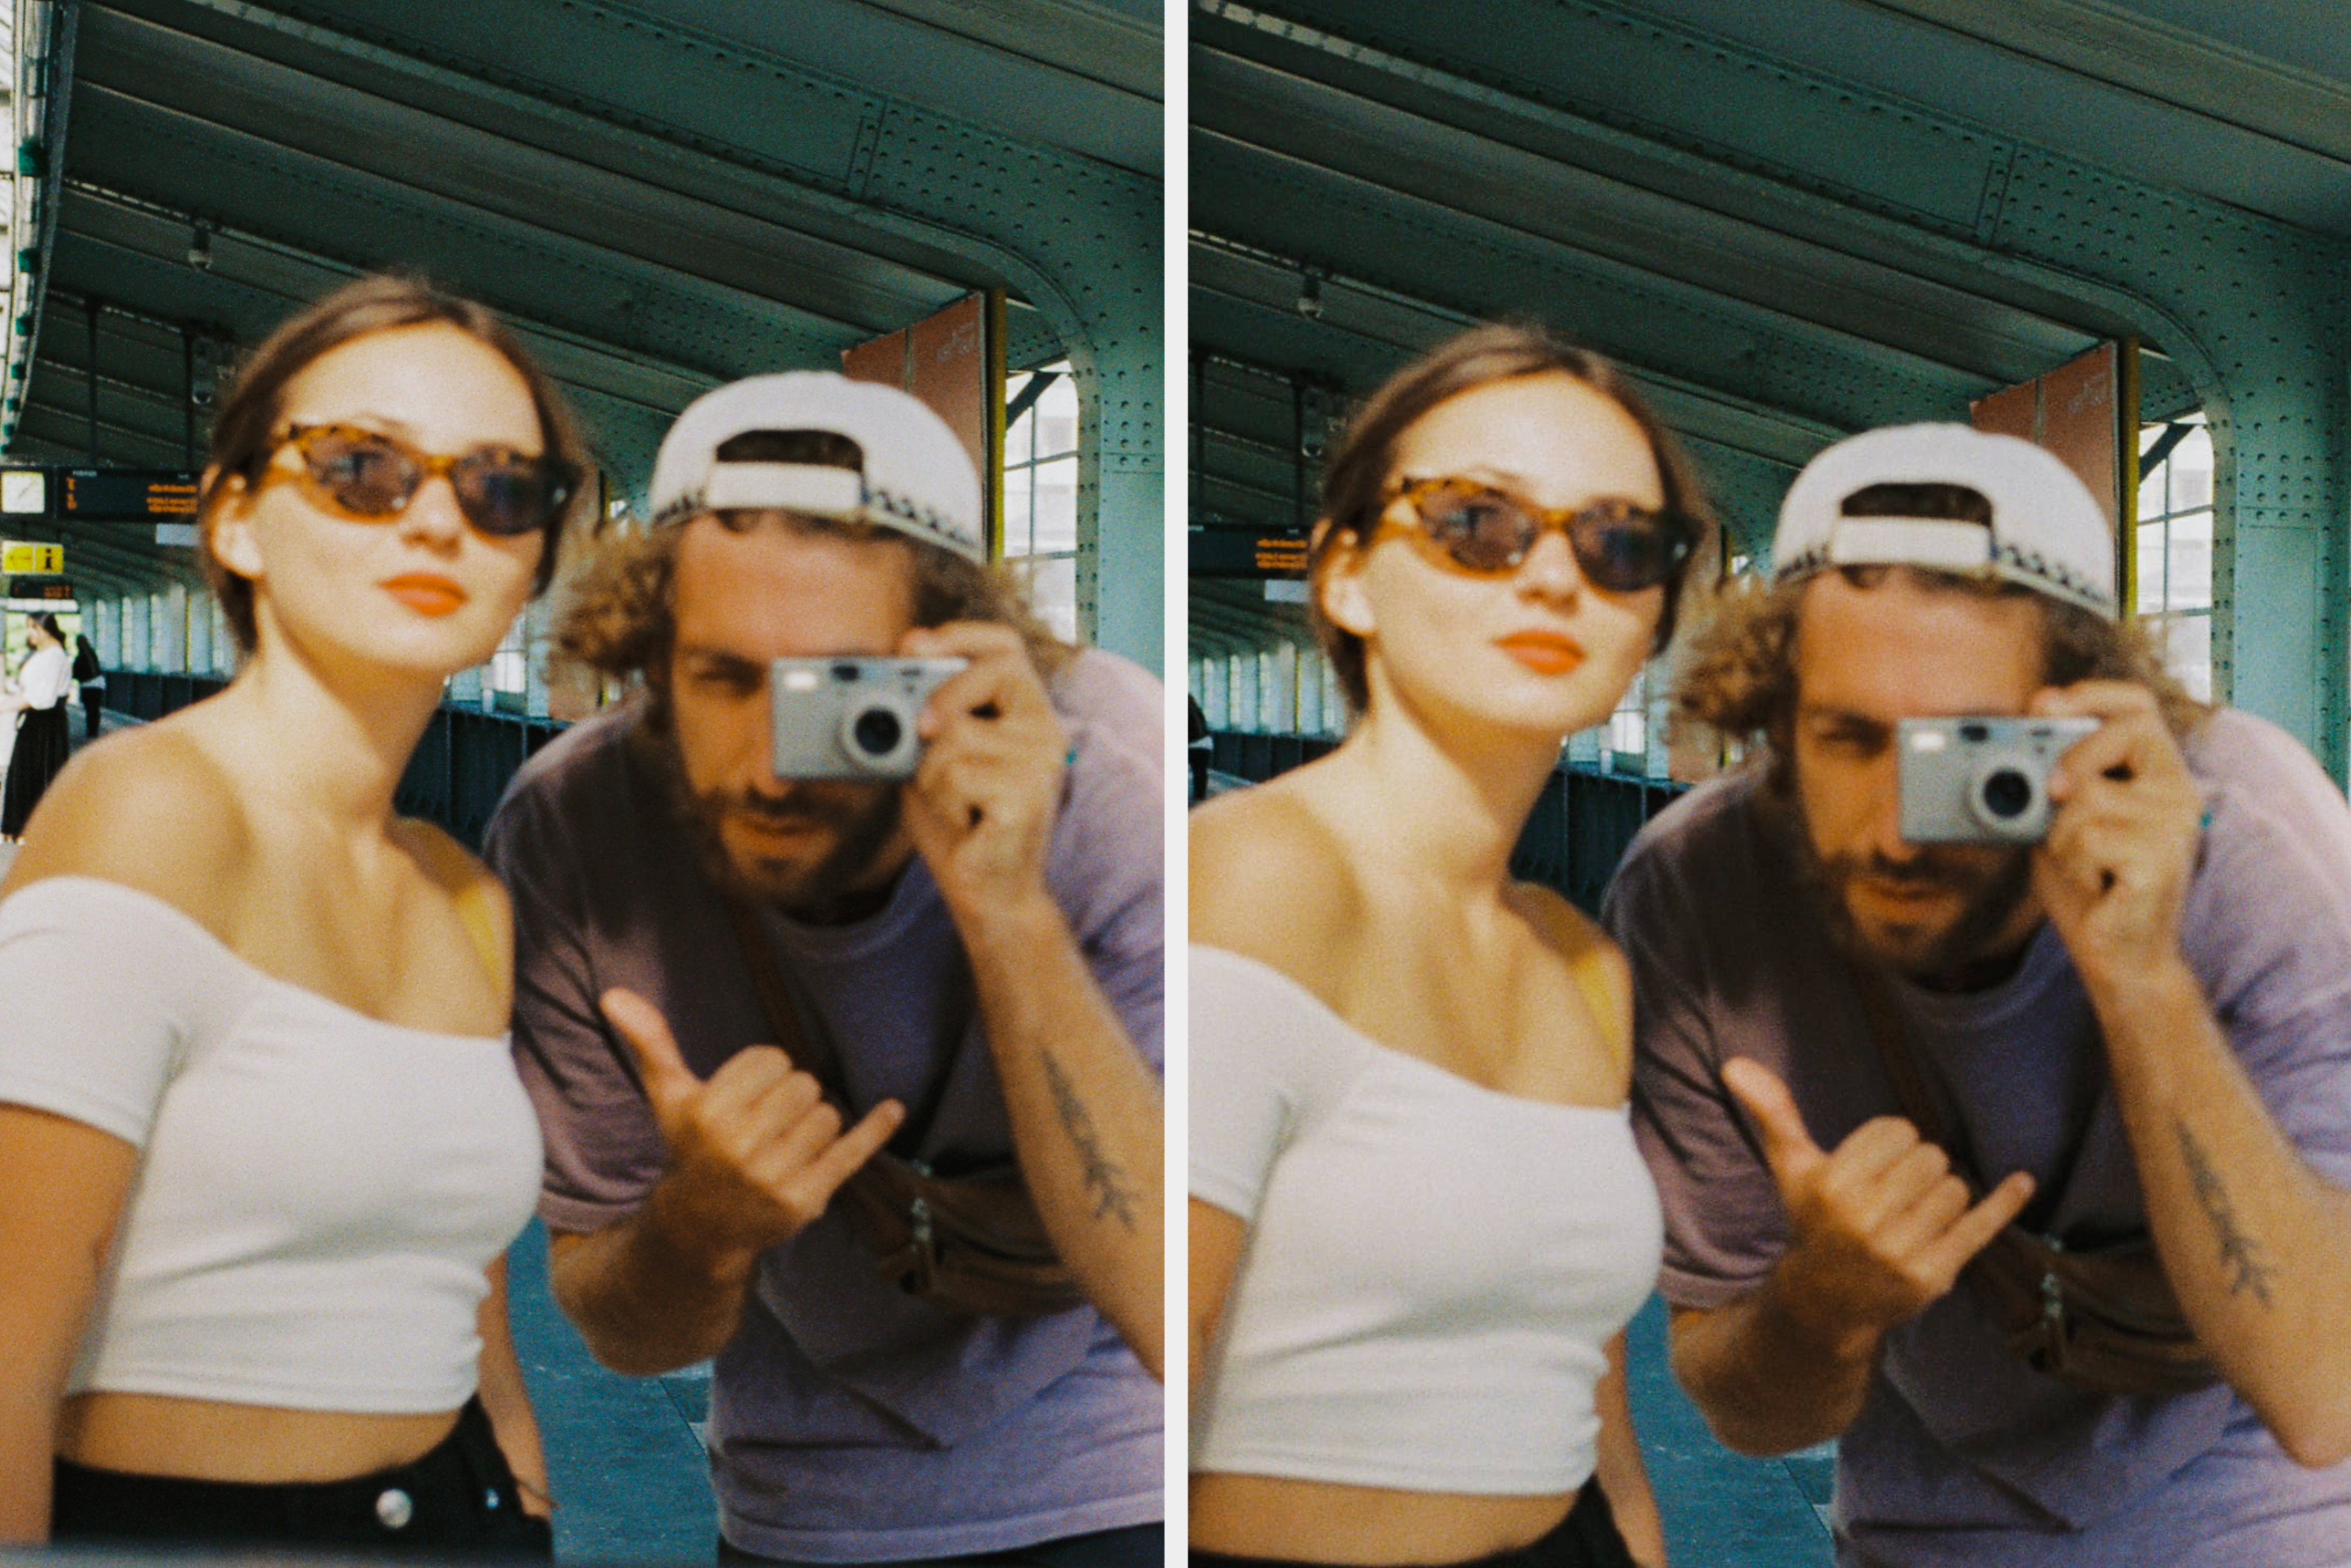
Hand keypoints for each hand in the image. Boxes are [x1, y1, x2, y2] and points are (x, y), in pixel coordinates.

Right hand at [602, 988, 902, 1265]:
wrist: (699, 1229)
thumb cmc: (690, 1148)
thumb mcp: (669, 1096)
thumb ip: (650, 1042)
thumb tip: (613, 992)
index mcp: (707, 1114)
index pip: (772, 1059)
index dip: (766, 1072)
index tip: (748, 1096)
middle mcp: (737, 1148)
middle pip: (804, 1084)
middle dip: (792, 1098)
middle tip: (768, 1124)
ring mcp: (773, 1178)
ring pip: (828, 1114)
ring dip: (815, 1124)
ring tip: (785, 1145)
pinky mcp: (806, 1201)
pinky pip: (853, 1153)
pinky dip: (876, 1129)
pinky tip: (893, 1109)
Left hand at [900, 622, 1066, 913]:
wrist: (989, 893)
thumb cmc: (960, 824)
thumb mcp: (929, 762)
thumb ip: (915, 725)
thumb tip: (879, 693)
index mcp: (1024, 713)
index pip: (1007, 646)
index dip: (962, 633)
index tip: (914, 644)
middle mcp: (1044, 730)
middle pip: (994, 669)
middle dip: (944, 692)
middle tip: (918, 729)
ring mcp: (1041, 762)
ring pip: (957, 734)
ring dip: (931, 772)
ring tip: (953, 804)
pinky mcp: (1027, 796)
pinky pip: (958, 775)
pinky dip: (942, 801)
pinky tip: (965, 823)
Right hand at [1724, 1058, 2032, 1351]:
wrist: (1824, 1303)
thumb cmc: (1812, 1220)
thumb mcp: (1791, 1167)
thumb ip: (1772, 1112)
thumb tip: (1735, 1062)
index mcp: (1830, 1186)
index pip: (1897, 1130)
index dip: (1891, 1141)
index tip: (1874, 1164)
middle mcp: (1863, 1220)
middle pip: (1930, 1156)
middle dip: (1918, 1168)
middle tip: (1896, 1192)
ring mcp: (1900, 1252)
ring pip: (1955, 1188)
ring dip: (1942, 1194)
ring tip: (1914, 1213)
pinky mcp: (1934, 1276)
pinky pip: (1981, 1227)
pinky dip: (2004, 1202)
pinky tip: (2023, 1180)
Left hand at [2030, 682, 2203, 993]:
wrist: (2117, 956)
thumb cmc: (2087, 885)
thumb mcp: (2057, 823)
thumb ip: (2045, 784)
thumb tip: (2008, 746)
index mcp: (2156, 773)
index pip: (2140, 706)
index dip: (2095, 693)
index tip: (2045, 703)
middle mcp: (2178, 791)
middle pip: (2127, 732)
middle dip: (2075, 756)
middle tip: (2050, 793)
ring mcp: (2176, 825)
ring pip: (2089, 797)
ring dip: (2061, 835)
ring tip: (2084, 865)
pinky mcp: (2162, 859)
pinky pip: (2089, 837)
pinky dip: (2072, 864)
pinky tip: (2095, 886)